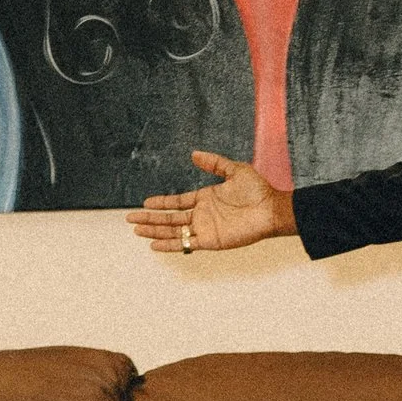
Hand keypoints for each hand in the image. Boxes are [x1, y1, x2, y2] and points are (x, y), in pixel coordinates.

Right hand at [128, 150, 295, 255]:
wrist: (271, 209)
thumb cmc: (258, 190)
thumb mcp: (234, 170)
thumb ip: (214, 163)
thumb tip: (193, 154)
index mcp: (205, 198)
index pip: (177, 202)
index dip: (161, 203)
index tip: (145, 203)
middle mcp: (202, 214)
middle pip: (169, 218)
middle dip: (150, 219)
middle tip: (130, 220)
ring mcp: (205, 228)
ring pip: (174, 232)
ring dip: (155, 231)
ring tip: (137, 231)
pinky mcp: (211, 240)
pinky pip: (186, 244)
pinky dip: (170, 245)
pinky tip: (155, 246)